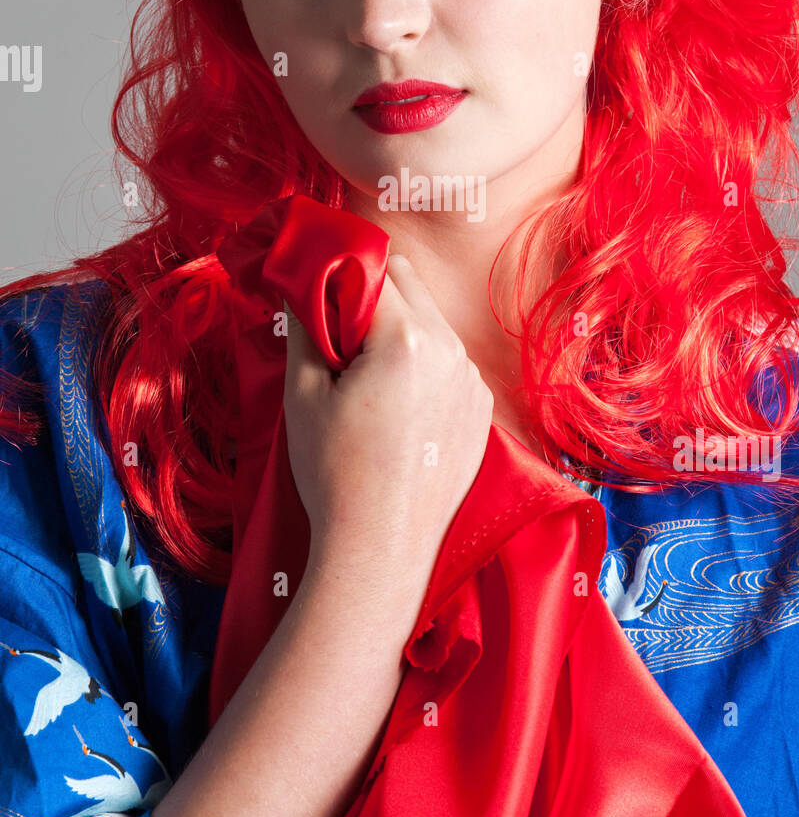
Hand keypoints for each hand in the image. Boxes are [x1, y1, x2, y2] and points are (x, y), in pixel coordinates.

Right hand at [281, 253, 493, 583]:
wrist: (379, 548)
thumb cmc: (335, 474)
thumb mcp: (303, 395)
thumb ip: (303, 326)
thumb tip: (300, 285)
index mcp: (407, 339)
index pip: (373, 268)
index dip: (337, 277)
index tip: (316, 299)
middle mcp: (451, 350)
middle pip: (409, 283)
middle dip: (371, 295)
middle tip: (337, 340)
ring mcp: (471, 380)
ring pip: (431, 322)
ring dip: (398, 330)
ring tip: (364, 383)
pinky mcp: (479, 407)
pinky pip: (448, 361)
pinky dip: (421, 365)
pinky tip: (394, 409)